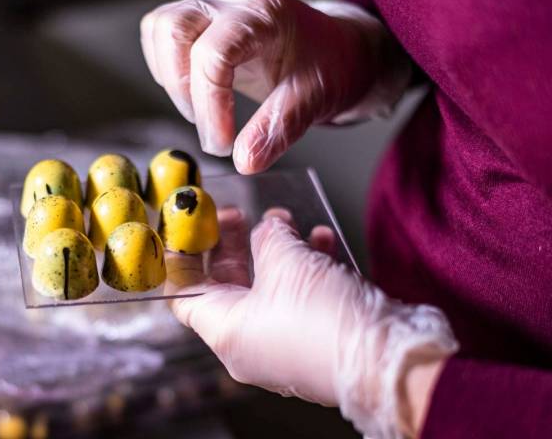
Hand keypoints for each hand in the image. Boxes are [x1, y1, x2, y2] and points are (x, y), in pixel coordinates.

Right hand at [141, 0, 403, 172]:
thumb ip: (277, 130)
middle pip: (174, 31)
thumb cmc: (329, 66)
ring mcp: (214, 6)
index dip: (210, 105)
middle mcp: (233, 1)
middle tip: (210, 128)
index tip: (221, 144)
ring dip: (171, 78)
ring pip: (161, 29)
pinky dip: (167, 68)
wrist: (336, 49)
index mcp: (265, 14)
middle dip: (183, 90)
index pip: (214, 54)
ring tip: (203, 109)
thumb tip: (245, 162)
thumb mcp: (314, 100)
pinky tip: (195, 91)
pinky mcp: (201, 19)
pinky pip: (162, 34)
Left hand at [165, 207, 456, 437]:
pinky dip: (306, 266)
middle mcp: (249, 343)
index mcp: (226, 332)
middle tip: (241, 213)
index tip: (191, 226)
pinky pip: (299, 298)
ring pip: (268, 287)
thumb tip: (267, 227)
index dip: (184, 255)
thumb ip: (268, 236)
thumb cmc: (325, 321)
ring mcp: (283, 343)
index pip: (185, 293)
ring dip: (276, 249)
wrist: (388, 359)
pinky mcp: (316, 339)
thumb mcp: (284, 261)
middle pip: (227, 286)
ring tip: (285, 218)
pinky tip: (321, 239)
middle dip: (234, 244)